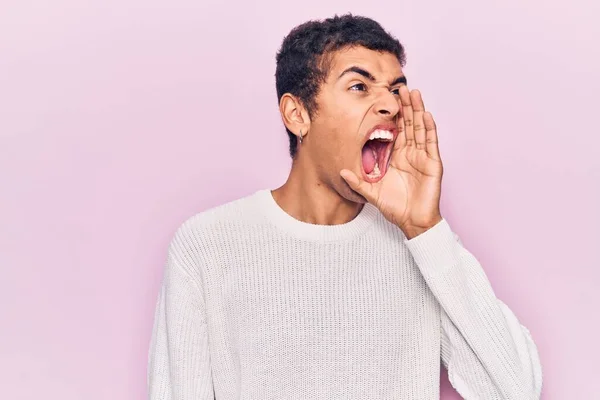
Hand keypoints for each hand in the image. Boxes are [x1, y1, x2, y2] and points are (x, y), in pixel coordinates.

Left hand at [340, 86, 443, 238]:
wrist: (412, 221)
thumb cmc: (395, 207)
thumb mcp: (372, 192)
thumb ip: (358, 182)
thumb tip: (341, 172)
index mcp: (396, 156)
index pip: (395, 130)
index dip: (392, 115)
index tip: (386, 99)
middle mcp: (411, 153)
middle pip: (409, 124)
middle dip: (406, 106)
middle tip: (401, 88)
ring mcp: (423, 157)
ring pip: (420, 128)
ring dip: (418, 110)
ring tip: (414, 93)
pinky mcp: (433, 163)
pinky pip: (431, 142)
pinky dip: (429, 128)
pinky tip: (426, 114)